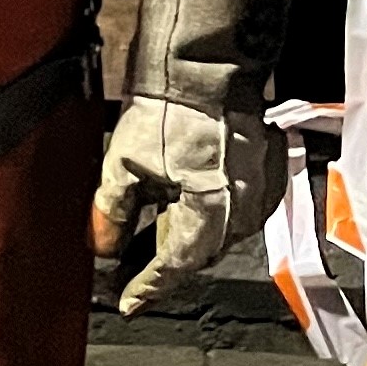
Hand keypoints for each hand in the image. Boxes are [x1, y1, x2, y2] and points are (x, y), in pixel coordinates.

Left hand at [90, 94, 285, 315]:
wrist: (209, 63)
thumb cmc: (170, 108)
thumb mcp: (125, 162)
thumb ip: (113, 210)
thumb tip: (102, 246)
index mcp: (212, 217)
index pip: (174, 267)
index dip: (147, 286)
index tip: (128, 302)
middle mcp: (243, 214)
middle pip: (196, 252)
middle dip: (162, 261)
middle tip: (130, 269)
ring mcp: (259, 194)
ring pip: (214, 231)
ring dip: (181, 236)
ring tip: (145, 240)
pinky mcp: (264, 174)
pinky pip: (231, 209)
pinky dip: (202, 213)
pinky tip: (175, 206)